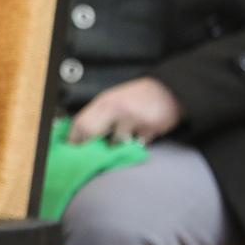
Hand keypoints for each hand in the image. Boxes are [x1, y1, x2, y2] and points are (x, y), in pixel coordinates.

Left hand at [69, 77, 183, 145]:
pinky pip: (138, 145)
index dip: (75, 139)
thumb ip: (99, 116)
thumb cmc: (139, 97)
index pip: (81, 123)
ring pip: (115, 143)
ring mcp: (133, 118)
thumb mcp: (115, 100)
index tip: (75, 150)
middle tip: (94, 153)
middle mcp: (116, 109)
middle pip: (90, 131)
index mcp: (105, 102)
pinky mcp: (149, 128)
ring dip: (118, 146)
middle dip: (90, 146)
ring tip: (126, 138)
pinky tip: (142, 134)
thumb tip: (81, 137)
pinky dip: (138, 143)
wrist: (169, 90)